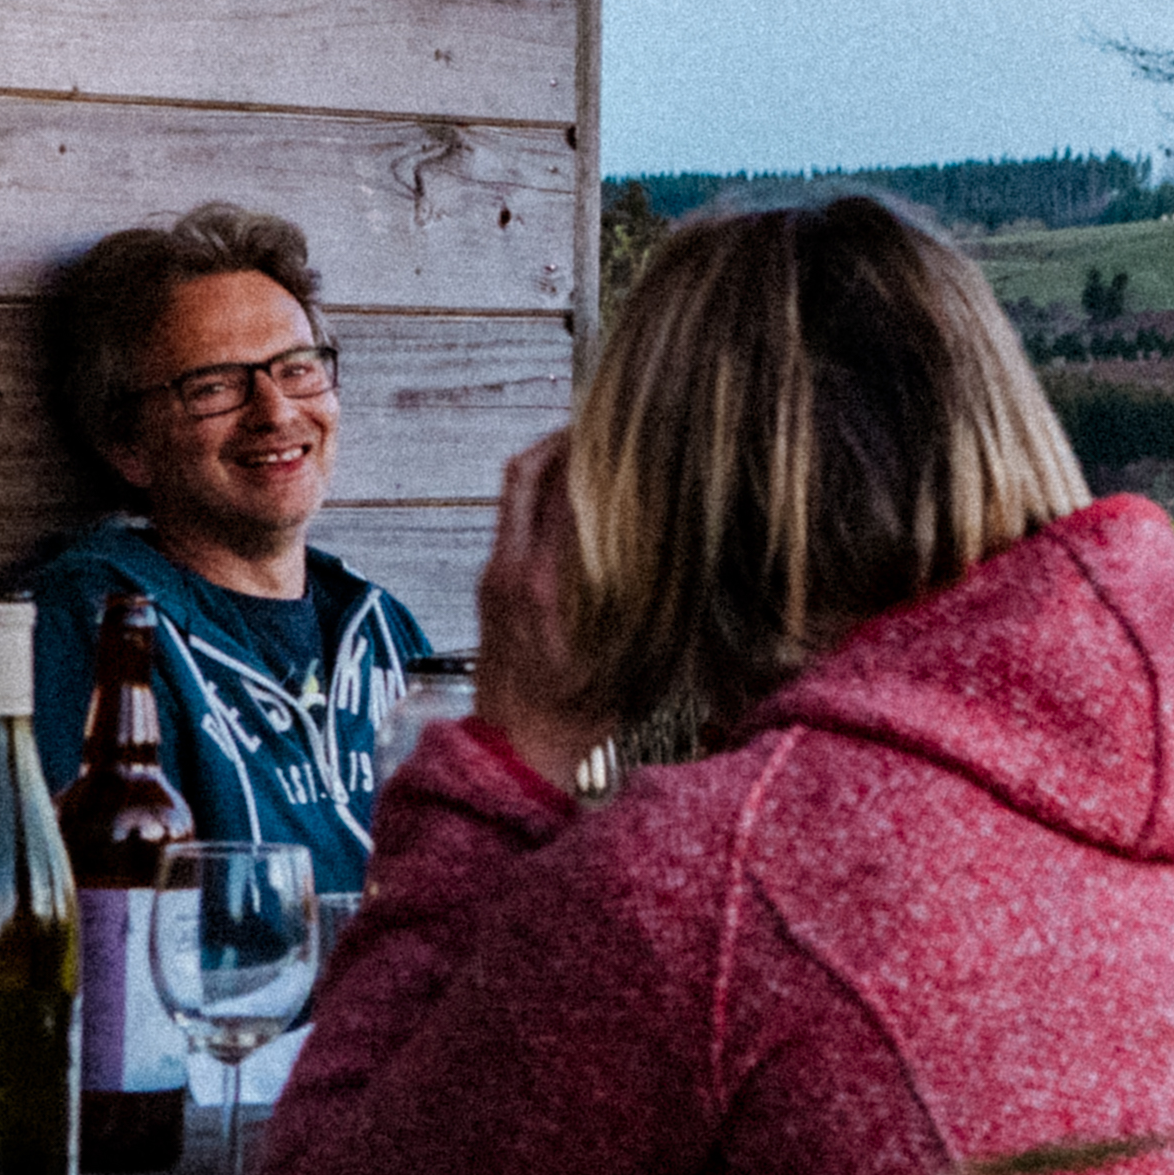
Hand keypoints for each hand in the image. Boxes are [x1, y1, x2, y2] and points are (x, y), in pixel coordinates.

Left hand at [474, 432, 623, 786]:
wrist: (513, 754)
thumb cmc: (572, 717)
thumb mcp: (629, 658)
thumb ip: (650, 602)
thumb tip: (684, 551)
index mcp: (545, 584)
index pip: (568, 491)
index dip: (600, 454)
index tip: (631, 436)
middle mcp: (511, 569)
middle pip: (526, 472)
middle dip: (565, 437)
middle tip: (602, 420)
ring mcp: (494, 574)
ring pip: (513, 490)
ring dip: (548, 460)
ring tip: (589, 447)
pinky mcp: (489, 584)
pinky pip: (510, 517)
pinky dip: (538, 494)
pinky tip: (573, 499)